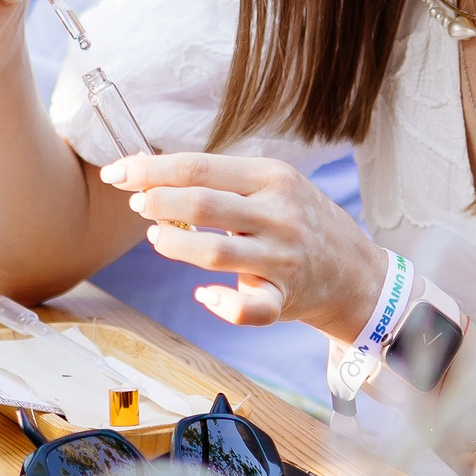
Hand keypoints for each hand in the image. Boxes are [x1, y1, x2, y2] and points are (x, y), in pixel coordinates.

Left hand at [97, 152, 387, 338]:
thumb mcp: (274, 186)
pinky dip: (222, 305)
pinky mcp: (286, 299)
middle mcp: (279, 214)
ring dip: (175, 245)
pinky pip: (250, 309)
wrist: (357, 272)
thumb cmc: (301, 221)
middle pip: (202, 204)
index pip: (200, 167)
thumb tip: (153, 174)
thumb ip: (223, 181)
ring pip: (215, 253)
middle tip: (136, 204)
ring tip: (157, 237)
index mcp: (272, 177)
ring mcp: (283, 258)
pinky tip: (204, 294)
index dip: (151, 169)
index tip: (117, 171)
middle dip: (157, 201)